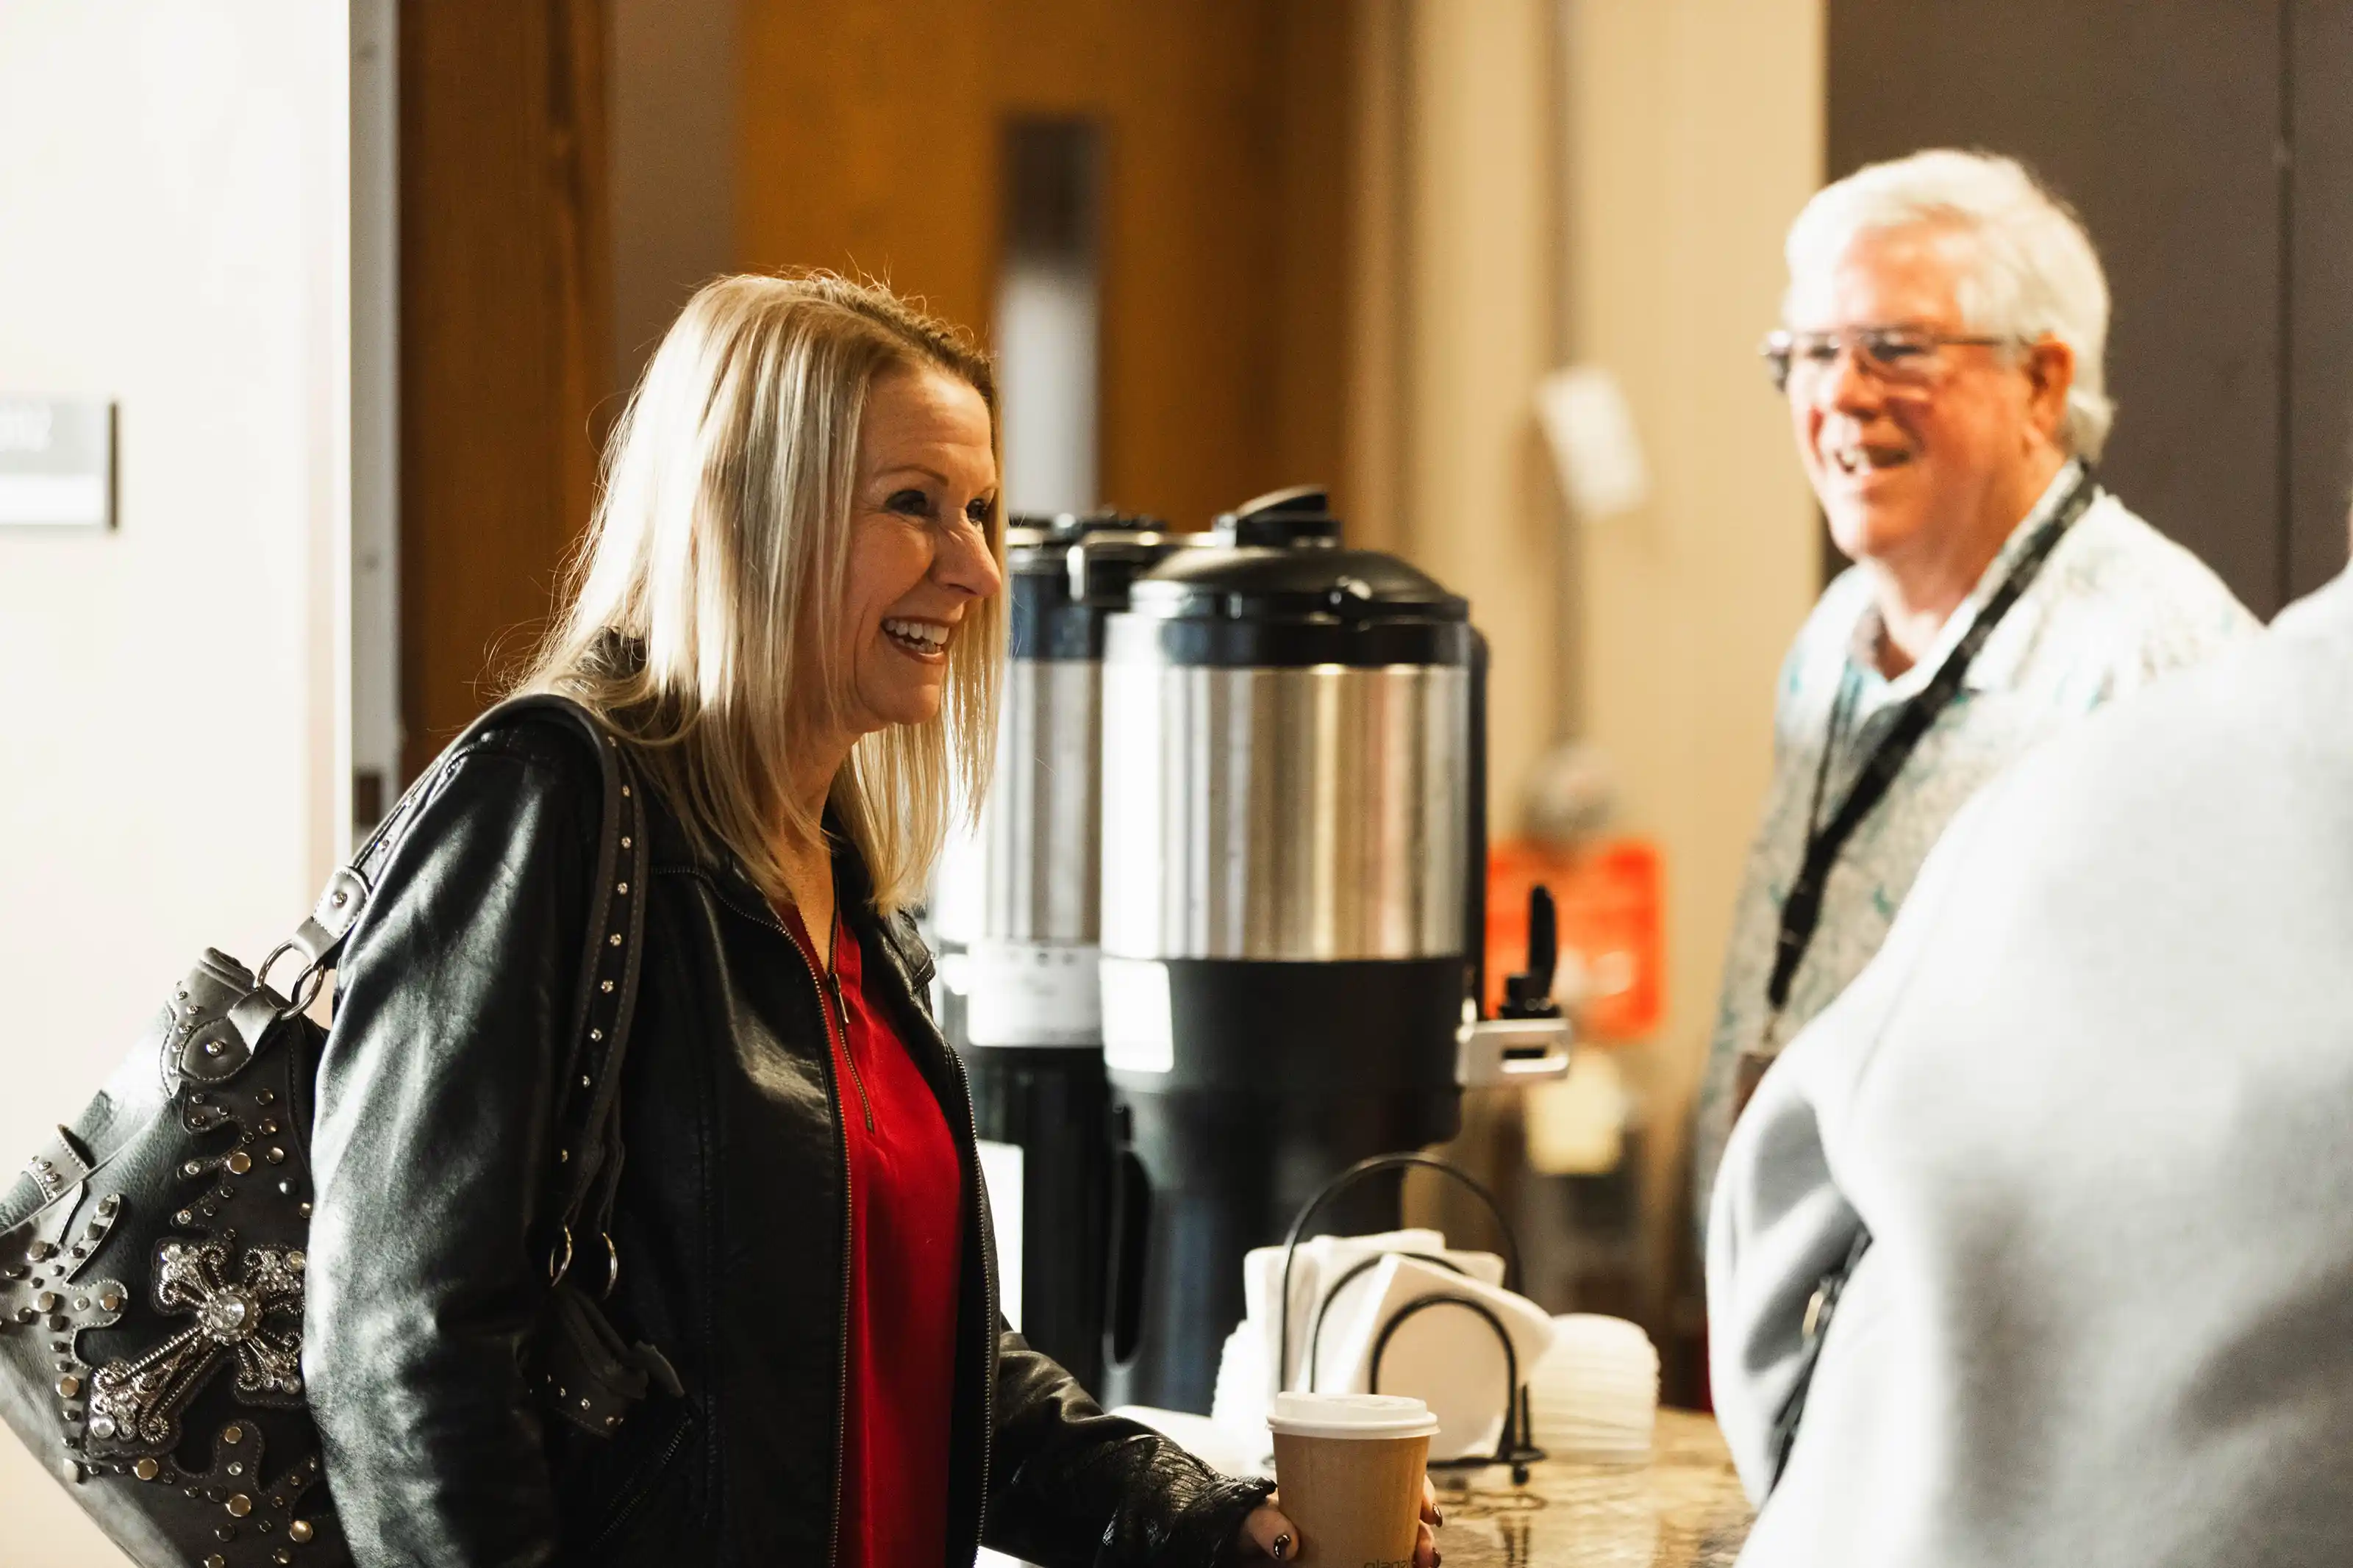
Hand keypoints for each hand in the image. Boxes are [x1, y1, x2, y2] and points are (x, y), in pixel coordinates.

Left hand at [1237, 1476, 1443, 1564]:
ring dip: (1419, 1550)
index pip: (1392, 1473)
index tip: (1429, 1511)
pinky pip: (1383, 1560)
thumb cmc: (1250, 1522)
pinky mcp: (1350, 1558)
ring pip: (1401, 1538)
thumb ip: (1264, 1524)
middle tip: (1427, 1551)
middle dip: (1425, 1531)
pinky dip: (1398, 1564)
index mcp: (1341, 1481)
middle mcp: (1356, 1506)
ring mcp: (1355, 1534)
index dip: (1420, 1488)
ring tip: (1423, 1565)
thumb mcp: (1255, 1516)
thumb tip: (1286, 1544)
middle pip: (1405, 1511)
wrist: (1241, 1543)